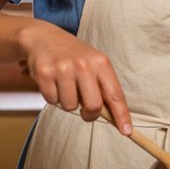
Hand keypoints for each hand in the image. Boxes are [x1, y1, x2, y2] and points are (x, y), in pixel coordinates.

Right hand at [17, 22, 131, 134]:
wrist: (43, 37)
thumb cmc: (72, 54)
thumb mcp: (92, 63)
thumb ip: (102, 86)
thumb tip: (113, 116)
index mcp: (100, 62)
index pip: (115, 94)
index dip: (121, 115)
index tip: (127, 131)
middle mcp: (83, 65)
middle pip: (93, 106)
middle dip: (89, 114)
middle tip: (84, 109)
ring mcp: (63, 69)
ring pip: (70, 107)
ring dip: (68, 102)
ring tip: (65, 85)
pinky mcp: (45, 74)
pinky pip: (52, 101)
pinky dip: (53, 96)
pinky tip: (53, 82)